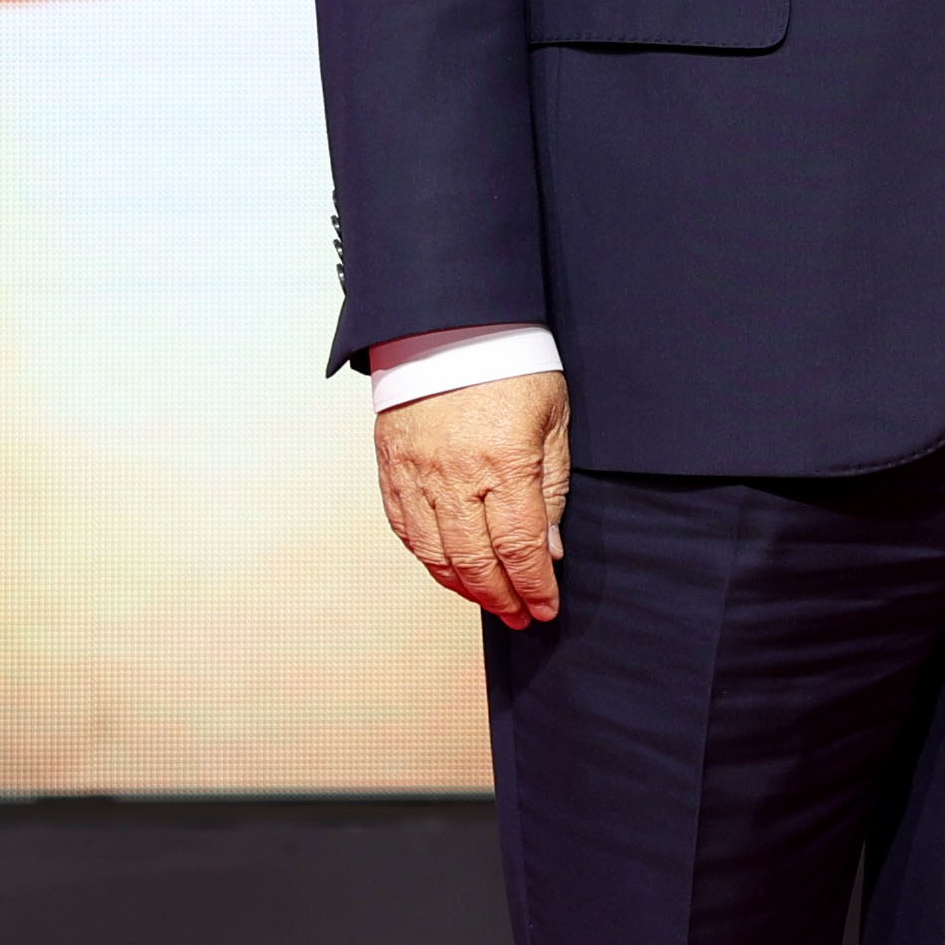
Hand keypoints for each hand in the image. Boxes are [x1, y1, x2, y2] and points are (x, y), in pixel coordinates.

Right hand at [375, 371, 571, 628]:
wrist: (450, 327)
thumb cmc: (512, 367)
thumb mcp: (553, 421)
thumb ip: (552, 488)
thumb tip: (550, 551)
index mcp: (505, 463)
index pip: (520, 548)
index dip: (534, 588)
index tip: (546, 608)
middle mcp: (456, 477)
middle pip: (476, 563)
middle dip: (502, 599)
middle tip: (520, 617)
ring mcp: (417, 475)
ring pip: (436, 555)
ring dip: (464, 588)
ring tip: (489, 601)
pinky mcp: (391, 469)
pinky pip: (406, 531)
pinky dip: (428, 559)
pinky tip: (449, 571)